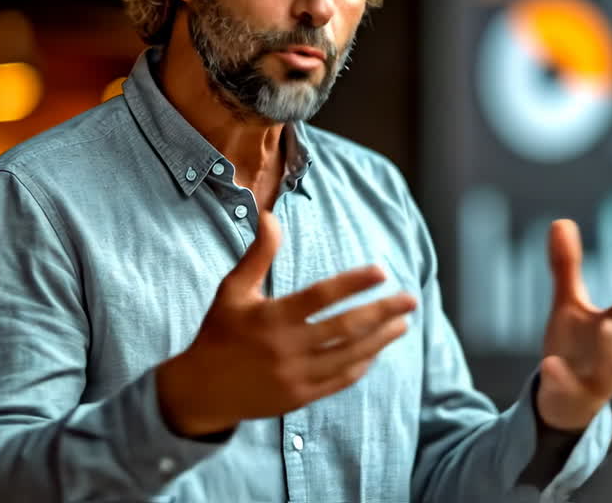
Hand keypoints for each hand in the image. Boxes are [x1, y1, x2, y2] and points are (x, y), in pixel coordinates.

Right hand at [156, 211, 416, 436]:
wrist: (201, 390)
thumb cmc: (219, 331)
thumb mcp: (233, 290)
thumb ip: (258, 254)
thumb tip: (270, 215)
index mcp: (271, 317)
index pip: (321, 296)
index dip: (353, 283)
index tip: (381, 271)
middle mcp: (286, 347)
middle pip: (345, 327)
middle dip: (382, 312)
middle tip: (410, 299)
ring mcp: (295, 376)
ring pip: (349, 355)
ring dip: (380, 339)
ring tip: (402, 323)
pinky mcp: (299, 398)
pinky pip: (339, 380)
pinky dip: (361, 364)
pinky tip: (377, 350)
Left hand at [536, 219, 611, 431]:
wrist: (563, 402)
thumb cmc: (576, 348)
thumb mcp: (568, 305)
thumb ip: (567, 267)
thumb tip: (560, 221)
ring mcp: (596, 379)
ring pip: (610, 367)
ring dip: (609, 347)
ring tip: (604, 325)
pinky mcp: (572, 396)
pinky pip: (568, 388)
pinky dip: (560, 376)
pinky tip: (549, 363)